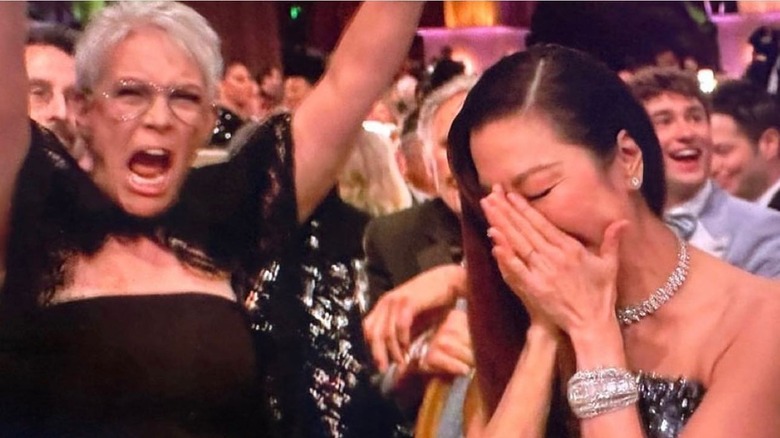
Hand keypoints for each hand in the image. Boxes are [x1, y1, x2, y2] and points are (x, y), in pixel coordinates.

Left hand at [363, 264, 465, 371]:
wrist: (449, 281)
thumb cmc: (433, 302)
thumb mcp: (414, 320)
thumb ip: (404, 335)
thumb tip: (397, 356)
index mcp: (383, 306)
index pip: (367, 329)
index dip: (370, 348)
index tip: (378, 364)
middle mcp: (386, 302)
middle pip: (372, 333)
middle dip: (378, 354)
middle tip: (384, 369)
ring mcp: (396, 301)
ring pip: (386, 331)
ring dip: (393, 350)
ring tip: (401, 361)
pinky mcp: (409, 301)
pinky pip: (400, 325)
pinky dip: (403, 339)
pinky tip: (408, 347)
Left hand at [480, 185, 626, 336]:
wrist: (593, 324)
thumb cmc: (601, 295)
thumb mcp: (609, 265)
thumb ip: (612, 241)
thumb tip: (622, 221)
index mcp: (571, 249)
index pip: (542, 224)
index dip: (525, 209)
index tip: (511, 195)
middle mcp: (555, 257)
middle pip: (526, 230)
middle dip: (507, 211)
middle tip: (491, 195)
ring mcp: (544, 272)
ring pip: (519, 244)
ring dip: (503, 225)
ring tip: (488, 209)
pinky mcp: (535, 288)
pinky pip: (517, 269)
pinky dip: (505, 255)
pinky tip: (494, 241)